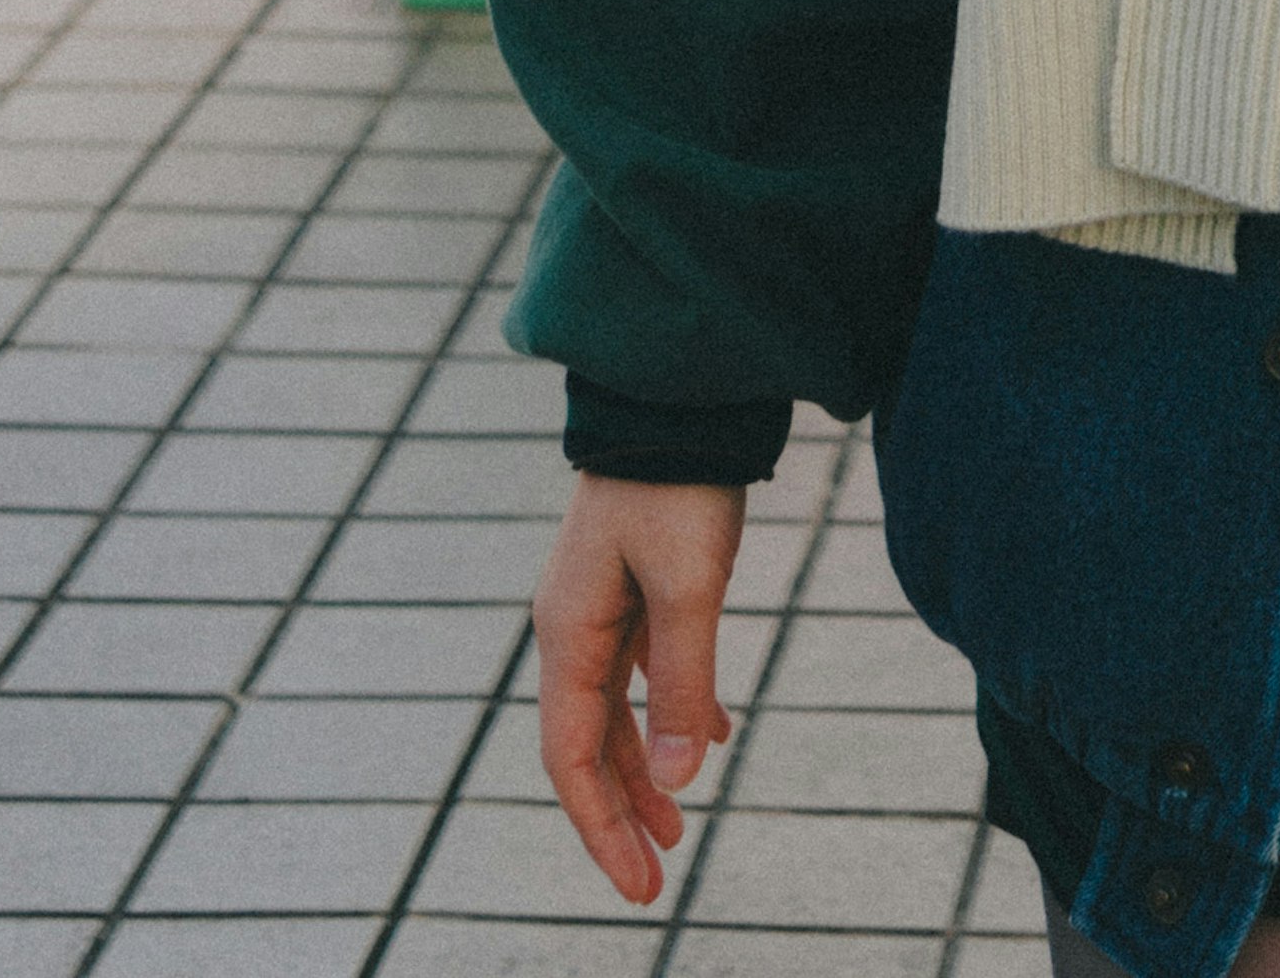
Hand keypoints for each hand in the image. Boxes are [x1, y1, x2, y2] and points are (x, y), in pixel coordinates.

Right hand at [536, 473, 744, 903]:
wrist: (680, 394)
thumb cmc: (677, 485)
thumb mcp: (688, 587)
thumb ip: (680, 682)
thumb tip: (677, 778)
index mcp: (568, 633)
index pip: (572, 757)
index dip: (601, 826)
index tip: (638, 885)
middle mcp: (572, 626)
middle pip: (588, 743)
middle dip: (619, 811)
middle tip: (657, 875)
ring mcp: (601, 604)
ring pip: (615, 710)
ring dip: (645, 766)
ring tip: (681, 820)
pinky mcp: (633, 583)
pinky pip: (643, 668)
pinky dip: (671, 708)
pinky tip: (711, 735)